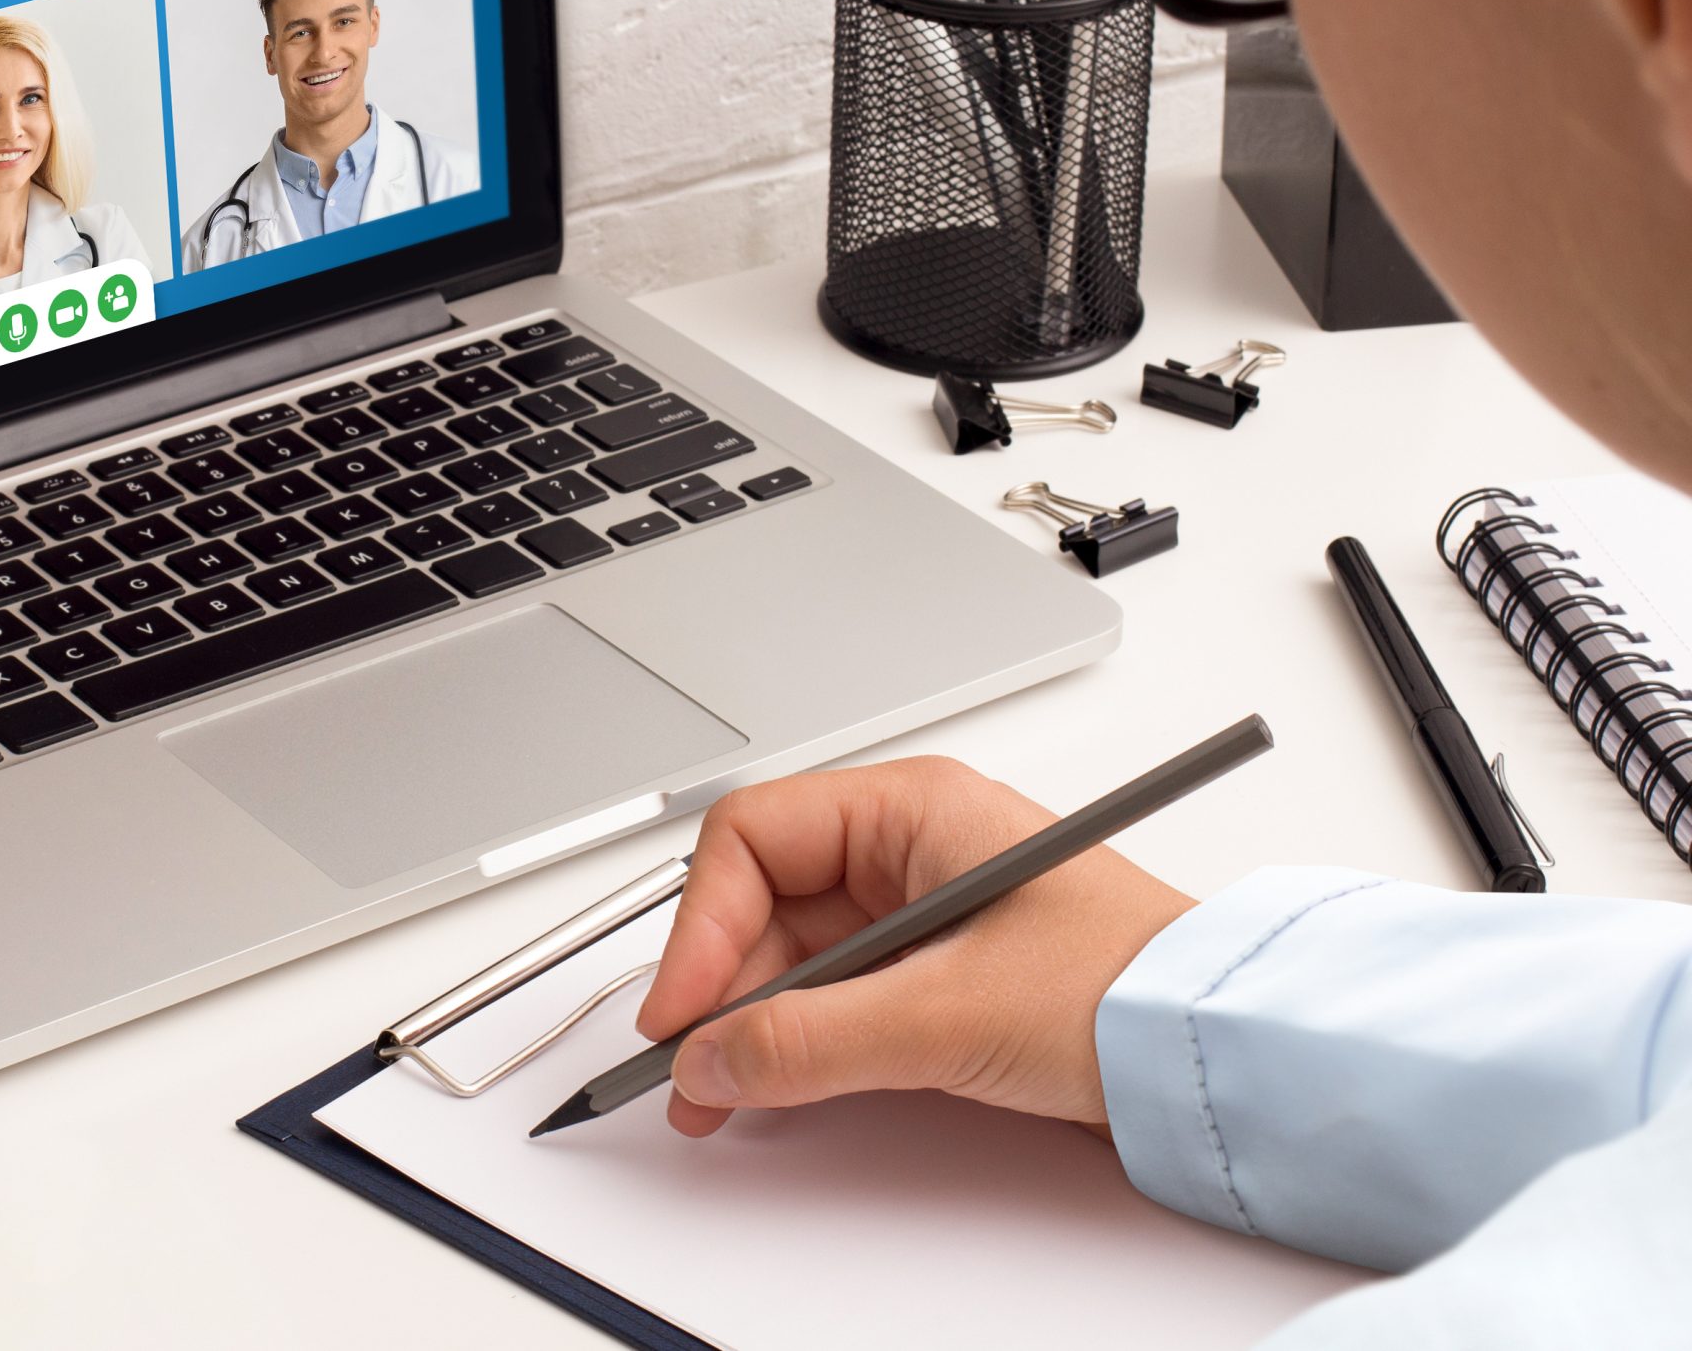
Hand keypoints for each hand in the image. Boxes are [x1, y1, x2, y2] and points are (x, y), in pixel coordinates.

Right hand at [637, 756, 1196, 1137]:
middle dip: (719, 985)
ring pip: (795, 954)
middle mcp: (911, 847)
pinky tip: (776, 1085)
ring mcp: (924, 911)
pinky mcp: (940, 974)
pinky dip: (798, 1041)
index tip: (680, 1011)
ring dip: (752, 1022)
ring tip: (723, 1094)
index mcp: (912, 809)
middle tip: (692, 1068)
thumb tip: (711, 1060)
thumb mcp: (948, 1014)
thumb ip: (812, 1041)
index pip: (755, 837)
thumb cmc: (1129, 990)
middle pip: (765, 900)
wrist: (1224, 1054)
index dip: (703, 924)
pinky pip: (838, 996)